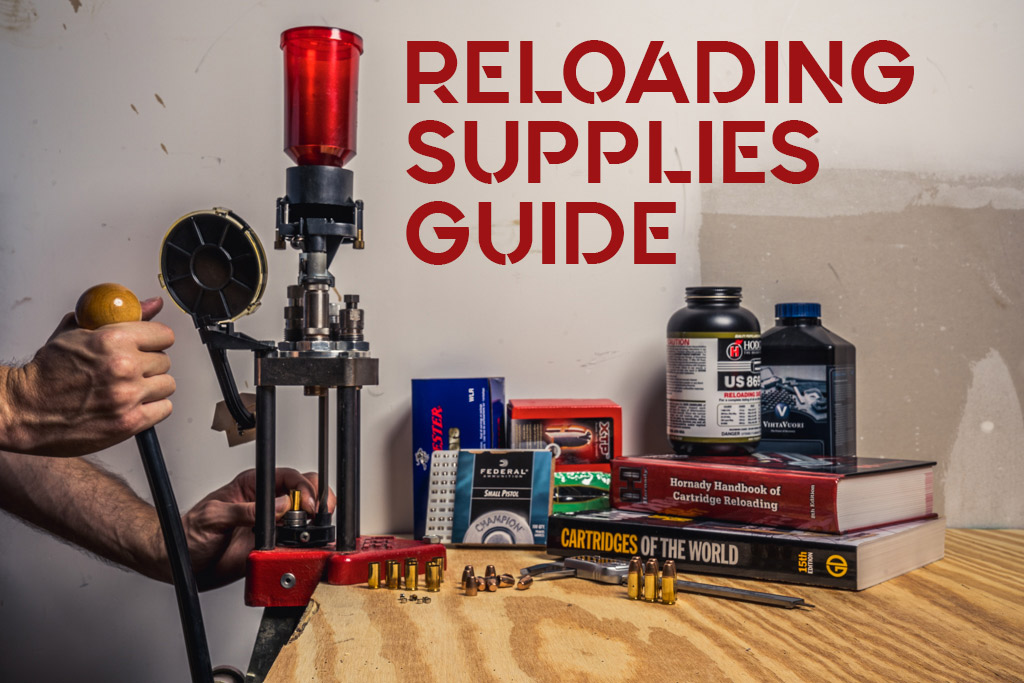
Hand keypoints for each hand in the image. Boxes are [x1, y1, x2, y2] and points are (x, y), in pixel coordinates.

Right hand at [0, 297, 174, 455]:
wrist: (26, 409)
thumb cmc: (48, 371)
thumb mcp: (78, 331)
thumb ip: (120, 316)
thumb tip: (153, 304)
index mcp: (113, 340)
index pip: (164, 335)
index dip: (154, 340)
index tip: (147, 346)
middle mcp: (124, 367)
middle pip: (164, 361)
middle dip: (149, 365)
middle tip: (130, 370)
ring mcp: (128, 396)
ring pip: (167, 385)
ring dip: (152, 387)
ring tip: (129, 388)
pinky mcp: (129, 422)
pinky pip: (164, 409)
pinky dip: (152, 407)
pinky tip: (133, 404)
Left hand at [179, 467, 336, 590]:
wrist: (180, 563)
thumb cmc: (189, 534)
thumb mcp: (213, 516)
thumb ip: (246, 510)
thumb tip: (280, 505)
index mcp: (253, 486)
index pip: (289, 478)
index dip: (304, 488)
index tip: (307, 504)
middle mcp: (266, 505)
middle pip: (305, 495)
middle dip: (318, 502)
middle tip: (317, 516)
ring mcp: (271, 527)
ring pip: (306, 521)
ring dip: (314, 527)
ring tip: (311, 536)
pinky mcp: (272, 549)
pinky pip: (297, 547)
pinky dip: (308, 549)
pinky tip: (310, 549)